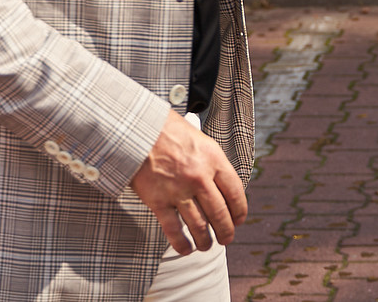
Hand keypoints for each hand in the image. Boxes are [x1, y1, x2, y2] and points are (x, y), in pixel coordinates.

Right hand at [130, 111, 247, 254]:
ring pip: (199, 226)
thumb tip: (222, 185)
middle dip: (226, 231)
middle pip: (220, 213)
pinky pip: (173, 230)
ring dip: (205, 241)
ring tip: (206, 246)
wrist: (137, 129)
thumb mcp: (200, 139)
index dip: (240, 211)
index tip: (239, 220)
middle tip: (226, 239)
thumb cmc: (168, 130)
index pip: (235, 192)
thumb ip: (212, 162)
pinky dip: (181, 243)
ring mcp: (179, 191)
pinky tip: (186, 248)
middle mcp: (199, 177)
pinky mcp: (158, 201)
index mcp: (214, 160)